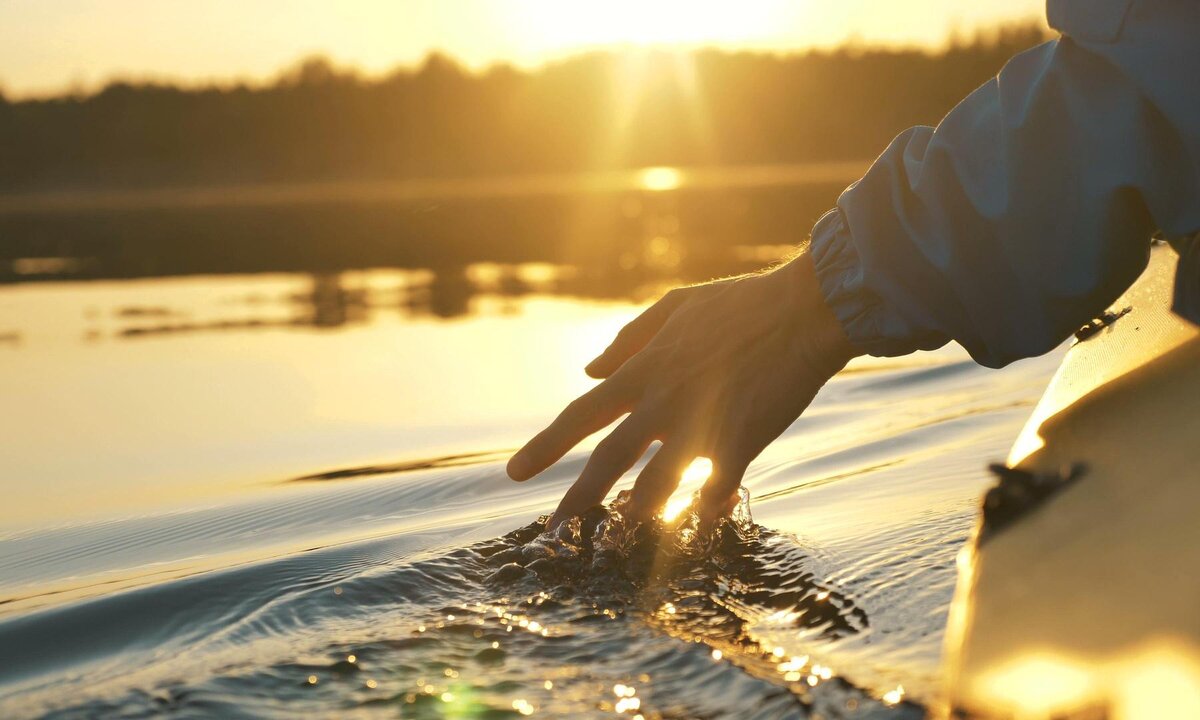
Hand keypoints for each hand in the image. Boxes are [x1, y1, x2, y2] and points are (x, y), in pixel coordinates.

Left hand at [507, 250, 860, 526]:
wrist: (806, 310)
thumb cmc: (742, 304)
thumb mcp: (677, 307)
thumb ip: (629, 340)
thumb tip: (588, 369)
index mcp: (645, 369)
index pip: (581, 414)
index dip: (545, 446)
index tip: (515, 473)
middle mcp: (663, 401)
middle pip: (608, 459)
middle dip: (576, 498)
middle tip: (551, 530)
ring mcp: (701, 424)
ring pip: (655, 485)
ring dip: (634, 516)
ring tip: (615, 541)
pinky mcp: (740, 443)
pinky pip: (712, 490)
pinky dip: (703, 510)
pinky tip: (698, 525)